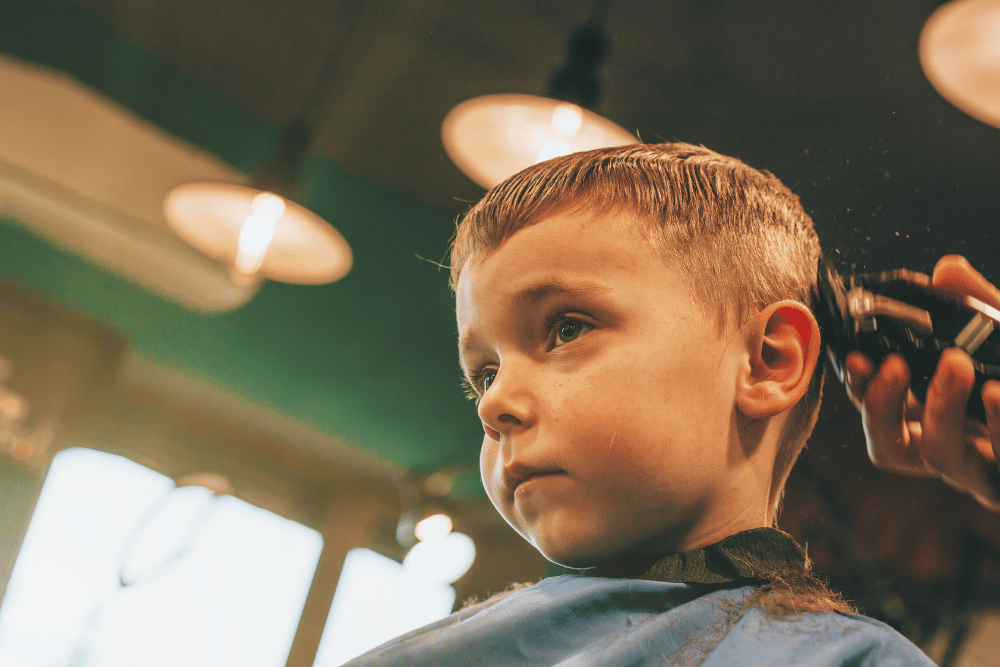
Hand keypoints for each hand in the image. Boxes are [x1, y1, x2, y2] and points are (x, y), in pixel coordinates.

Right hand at [844, 255, 999, 509]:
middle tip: (895, 365)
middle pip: (889, 448)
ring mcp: (986, 472)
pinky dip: (996, 425)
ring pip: (940, 457)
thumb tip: (947, 270)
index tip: (859, 355)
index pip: (878, 408)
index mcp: (937, 414)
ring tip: (954, 363)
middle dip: (881, 405)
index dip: (858, 385)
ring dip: (938, 408)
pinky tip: (997, 393)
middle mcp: (954, 448)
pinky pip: (998, 467)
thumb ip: (979, 304)